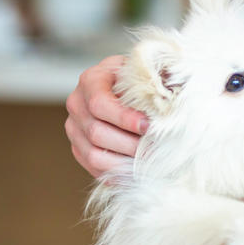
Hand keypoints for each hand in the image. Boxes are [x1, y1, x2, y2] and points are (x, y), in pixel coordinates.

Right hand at [64, 54, 147, 177]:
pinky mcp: (79, 148)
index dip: (124, 119)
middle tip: (155, 149)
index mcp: (91, 80)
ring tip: (149, 161)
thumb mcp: (149, 71)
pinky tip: (139, 169)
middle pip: (96, 132)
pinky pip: (95, 168)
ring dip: (124, 162)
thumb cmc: (143, 78)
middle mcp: (77, 104)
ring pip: (94, 155)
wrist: (131, 88)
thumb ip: (156, 81)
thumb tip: (168, 100)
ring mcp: (75, 128)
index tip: (149, 127)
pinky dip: (118, 173)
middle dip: (130, 144)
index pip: (99, 104)